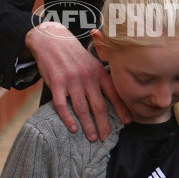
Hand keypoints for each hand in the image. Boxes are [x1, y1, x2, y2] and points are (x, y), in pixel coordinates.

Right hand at [25, 22, 130, 140]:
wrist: (51, 40)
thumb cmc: (73, 54)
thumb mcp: (91, 61)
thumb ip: (101, 77)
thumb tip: (113, 96)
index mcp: (98, 71)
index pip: (113, 93)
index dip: (121, 109)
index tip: (127, 122)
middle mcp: (87, 76)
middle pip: (98, 105)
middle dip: (104, 124)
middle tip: (106, 137)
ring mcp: (71, 80)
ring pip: (81, 108)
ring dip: (88, 125)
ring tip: (92, 138)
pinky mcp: (56, 83)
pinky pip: (62, 105)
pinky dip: (68, 118)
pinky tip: (73, 128)